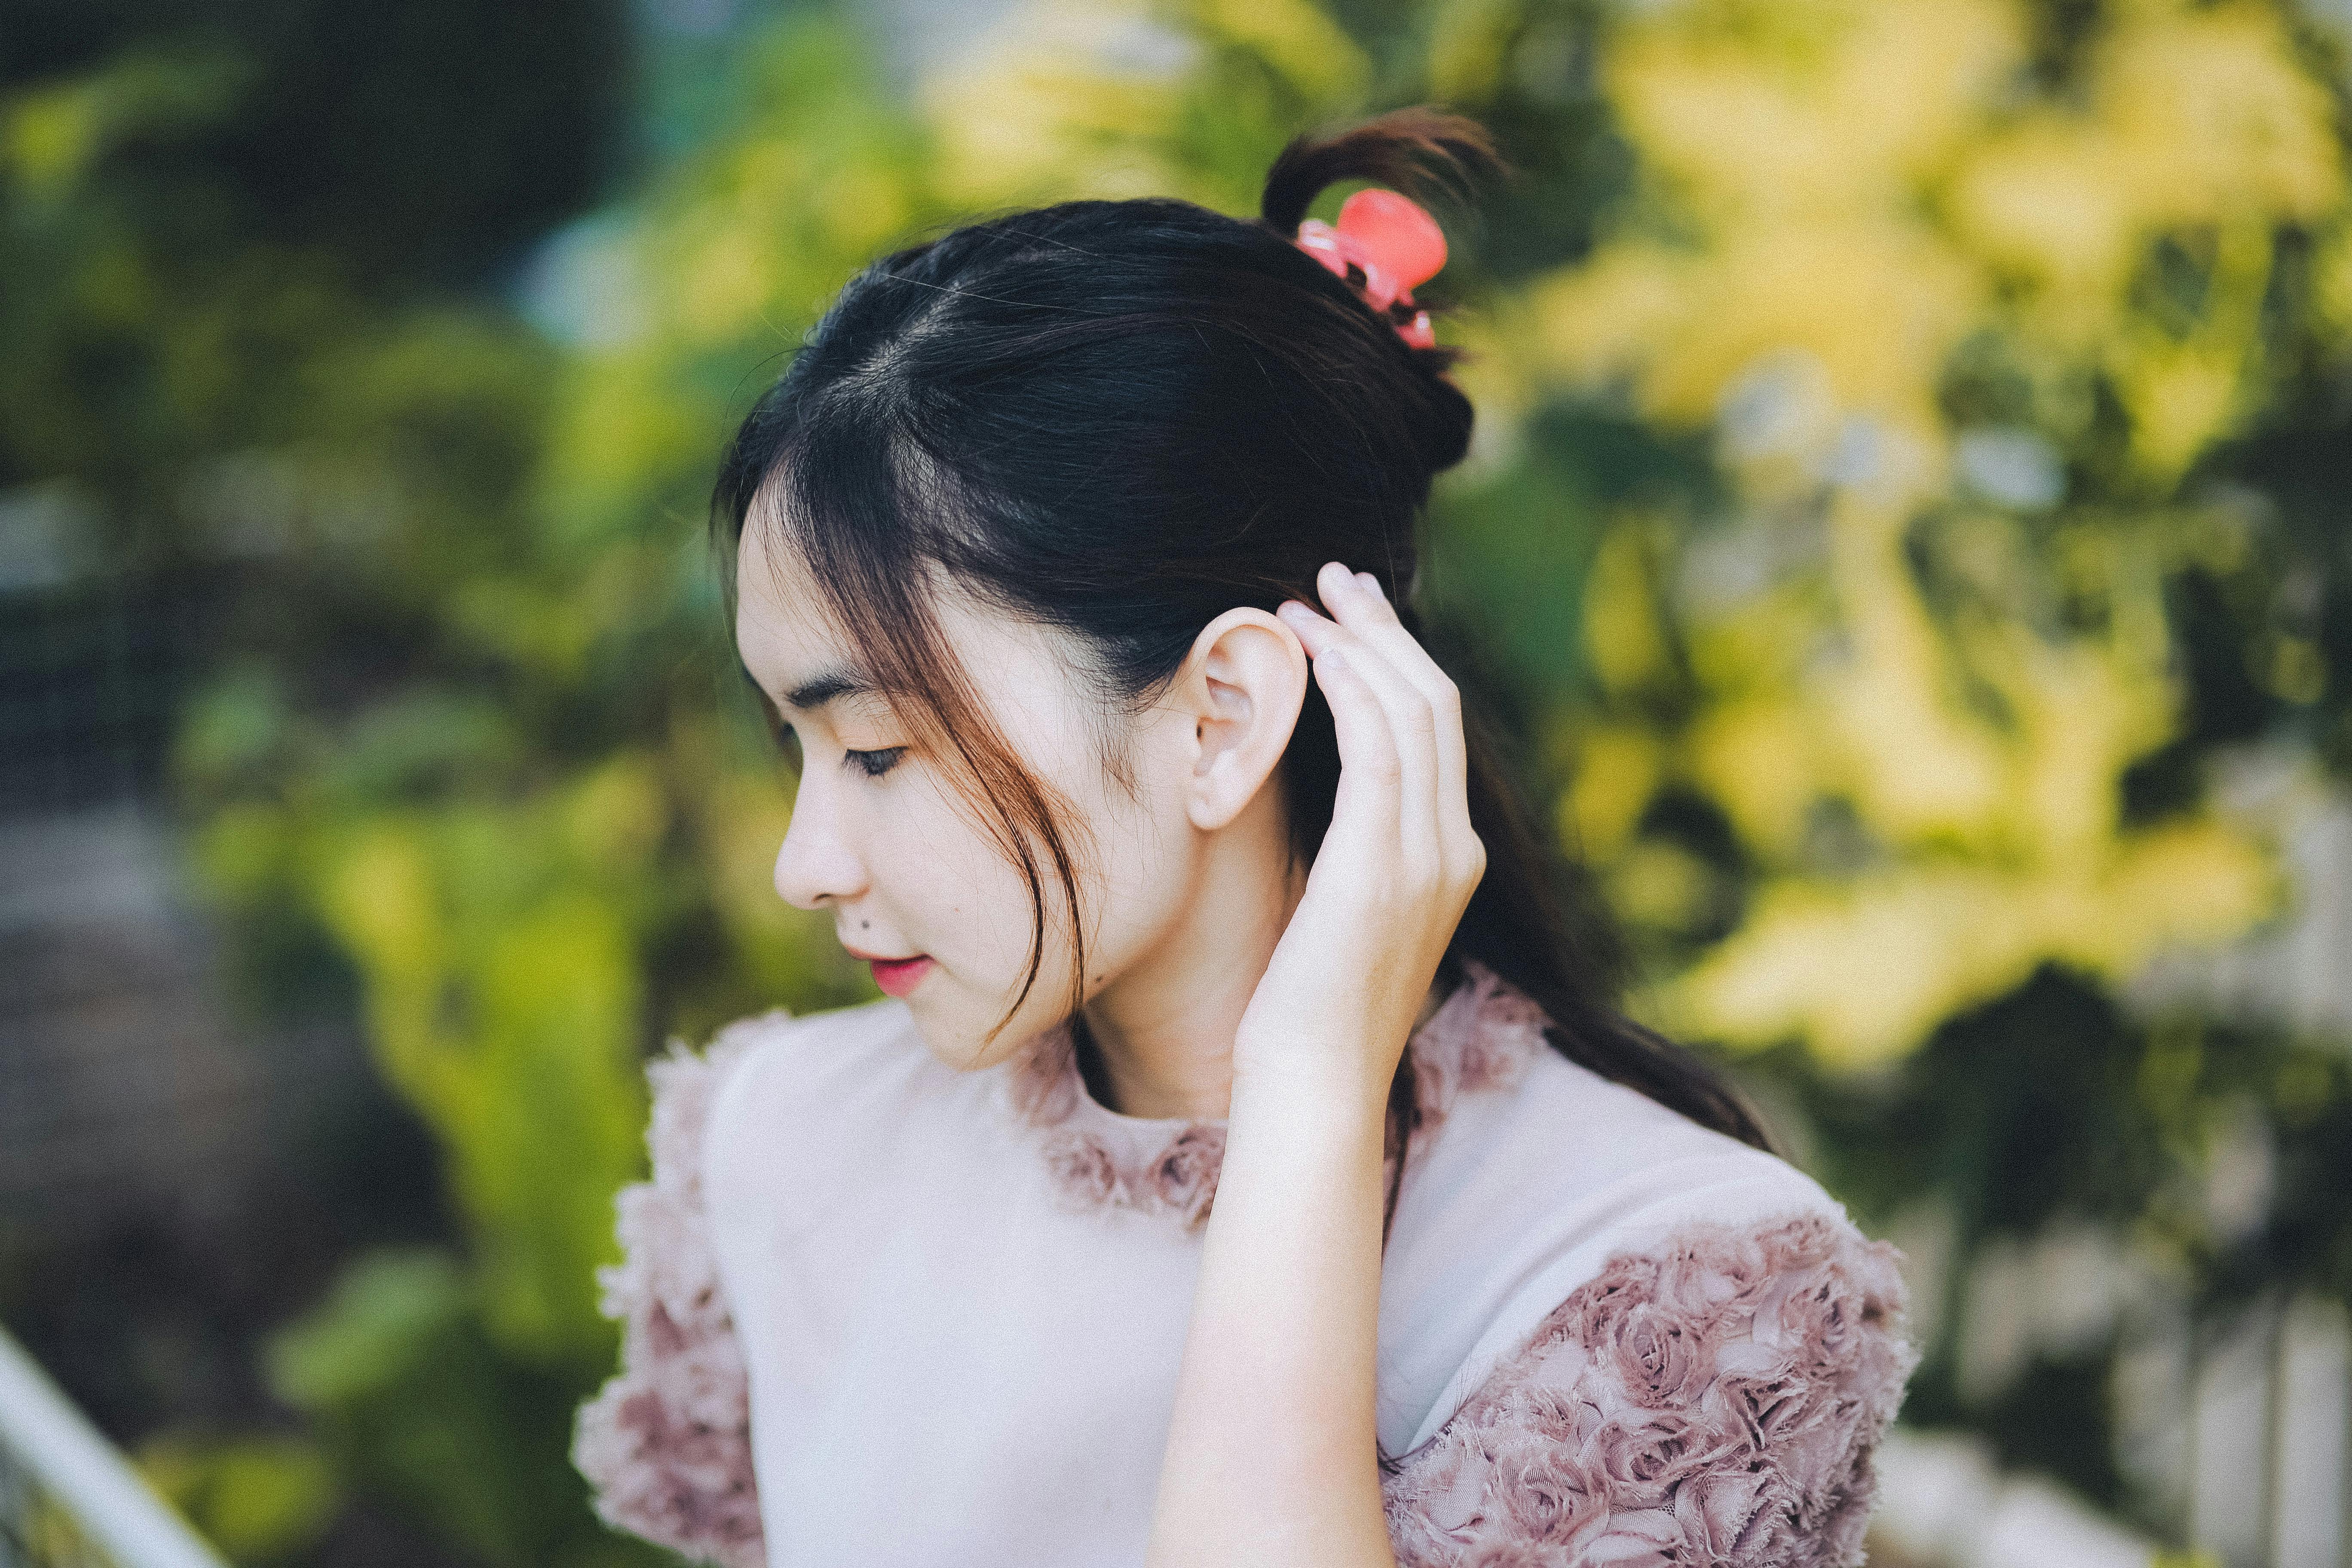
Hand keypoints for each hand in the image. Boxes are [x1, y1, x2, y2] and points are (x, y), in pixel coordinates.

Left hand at [1237, 562, 1485, 1109]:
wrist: (1314, 1083)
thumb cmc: (1306, 1008)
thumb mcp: (1343, 912)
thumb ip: (1355, 853)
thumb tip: (1325, 801)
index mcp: (1451, 858)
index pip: (1436, 728)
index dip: (1395, 658)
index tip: (1348, 614)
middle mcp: (1454, 850)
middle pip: (1435, 702)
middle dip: (1383, 630)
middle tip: (1332, 579)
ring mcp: (1427, 860)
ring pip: (1412, 714)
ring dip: (1359, 646)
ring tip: (1305, 604)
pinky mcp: (1383, 871)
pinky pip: (1382, 755)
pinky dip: (1355, 695)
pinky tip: (1321, 655)